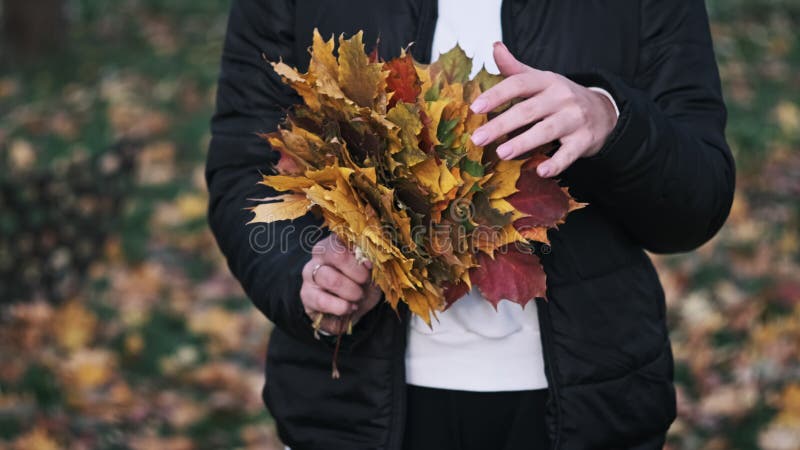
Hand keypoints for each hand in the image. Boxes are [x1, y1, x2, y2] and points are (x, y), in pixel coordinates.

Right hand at [301, 234, 380, 334]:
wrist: (354, 307)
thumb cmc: (362, 282)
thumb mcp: (371, 270)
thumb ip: (370, 260)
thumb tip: (367, 260)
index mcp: (335, 242)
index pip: (342, 238)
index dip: (359, 252)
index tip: (370, 266)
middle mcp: (318, 255)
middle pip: (337, 255)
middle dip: (358, 273)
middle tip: (365, 282)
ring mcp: (309, 274)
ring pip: (332, 279)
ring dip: (352, 292)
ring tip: (358, 296)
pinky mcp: (306, 295)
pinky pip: (323, 301)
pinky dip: (342, 307)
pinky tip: (350, 307)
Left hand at [469, 42, 617, 177]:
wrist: (604, 112)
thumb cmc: (562, 97)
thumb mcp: (542, 80)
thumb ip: (516, 69)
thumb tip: (495, 48)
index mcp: (547, 81)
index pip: (519, 84)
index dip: (496, 95)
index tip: (475, 107)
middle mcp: (561, 97)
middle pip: (528, 110)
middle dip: (501, 124)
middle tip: (478, 138)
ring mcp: (574, 119)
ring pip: (546, 130)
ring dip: (523, 142)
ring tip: (501, 153)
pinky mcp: (584, 140)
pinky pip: (569, 153)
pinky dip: (557, 163)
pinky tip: (542, 171)